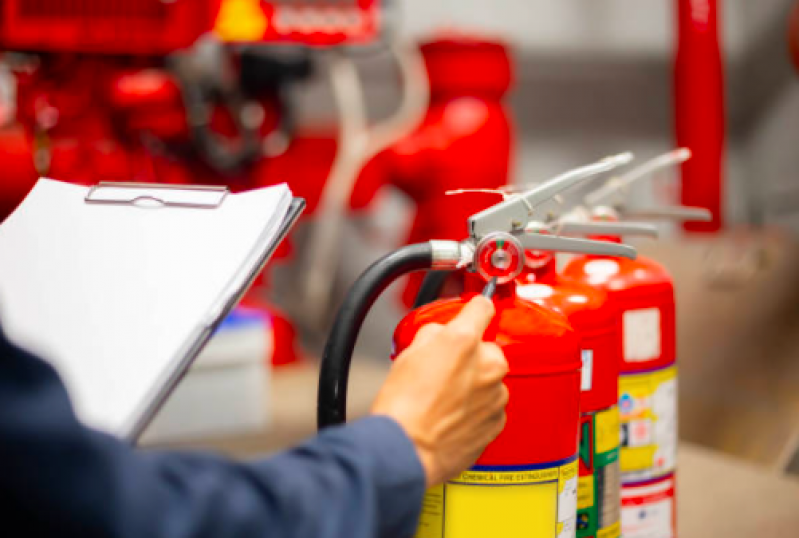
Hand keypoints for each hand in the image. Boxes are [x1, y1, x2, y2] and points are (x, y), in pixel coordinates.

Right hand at [371, 296, 508, 486]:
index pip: (483, 307)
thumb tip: (441, 335)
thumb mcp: (407, 354)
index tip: (475, 310)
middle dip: (468, 357)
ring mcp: (495, 395)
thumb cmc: (402, 407)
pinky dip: (476, 409)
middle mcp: (487, 365)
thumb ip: (433, 334)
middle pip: (486, 349)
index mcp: (464, 341)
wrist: (407, 450)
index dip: (475, 308)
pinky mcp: (496, 422)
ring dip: (473, 384)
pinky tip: (451, 416)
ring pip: (488, 379)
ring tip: (443, 399)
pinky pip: (490, 406)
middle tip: (442, 371)